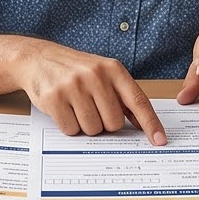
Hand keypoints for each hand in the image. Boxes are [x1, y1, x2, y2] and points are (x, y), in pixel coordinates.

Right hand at [15, 42, 165, 145]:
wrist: (38, 59)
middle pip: (113, 123)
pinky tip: (64, 109)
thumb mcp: (103, 74)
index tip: (160, 140)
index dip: (151, 123)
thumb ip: (123, 96)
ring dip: (86, 126)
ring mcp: (74, 86)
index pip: (138, 101)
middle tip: (91, 108)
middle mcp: (95, 75)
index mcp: (113, 69)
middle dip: (104, 123)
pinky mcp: (54, 98)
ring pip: (93, 129)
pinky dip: (69, 126)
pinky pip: (71, 130)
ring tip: (76, 106)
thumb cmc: (75, 70)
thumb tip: (144, 124)